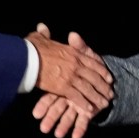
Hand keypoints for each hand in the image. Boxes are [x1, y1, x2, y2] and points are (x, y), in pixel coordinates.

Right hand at [30, 23, 103, 137]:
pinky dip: (85, 104)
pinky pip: (78, 97)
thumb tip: (42, 27)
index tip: (109, 77)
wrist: (27, 59)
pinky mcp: (64, 88)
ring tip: (104, 104)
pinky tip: (90, 110)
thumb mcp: (41, 38)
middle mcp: (76, 65)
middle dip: (104, 86)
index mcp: (74, 53)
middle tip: (110, 93)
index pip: (93, 62)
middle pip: (94, 77)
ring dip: (98, 97)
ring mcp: (71, 77)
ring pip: (89, 89)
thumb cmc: (33, 48)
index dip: (102, 71)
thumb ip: (45, 34)